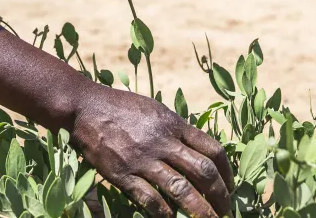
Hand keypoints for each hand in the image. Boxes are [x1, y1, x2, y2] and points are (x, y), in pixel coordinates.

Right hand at [71, 85, 233, 217]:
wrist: (85, 107)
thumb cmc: (121, 107)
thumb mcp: (155, 110)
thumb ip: (176, 129)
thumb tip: (198, 148)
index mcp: (174, 125)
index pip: (213, 150)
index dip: (227, 172)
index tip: (231, 186)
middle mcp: (163, 142)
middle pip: (203, 172)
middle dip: (220, 196)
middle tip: (226, 210)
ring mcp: (143, 159)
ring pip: (181, 189)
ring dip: (200, 210)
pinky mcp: (123, 173)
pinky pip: (150, 198)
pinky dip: (164, 212)